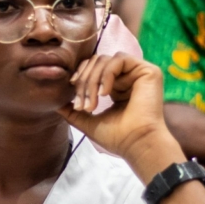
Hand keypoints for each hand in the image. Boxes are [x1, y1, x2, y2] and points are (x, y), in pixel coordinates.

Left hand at [58, 52, 183, 179]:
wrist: (135, 144)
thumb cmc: (117, 137)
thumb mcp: (89, 122)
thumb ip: (73, 112)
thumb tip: (56, 104)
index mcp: (116, 87)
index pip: (93, 68)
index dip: (80, 75)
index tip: (70, 92)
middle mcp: (128, 77)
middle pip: (96, 62)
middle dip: (83, 80)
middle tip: (81, 104)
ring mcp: (138, 73)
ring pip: (105, 60)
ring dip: (92, 80)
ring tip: (93, 103)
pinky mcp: (148, 71)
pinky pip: (119, 59)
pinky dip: (106, 75)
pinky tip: (105, 93)